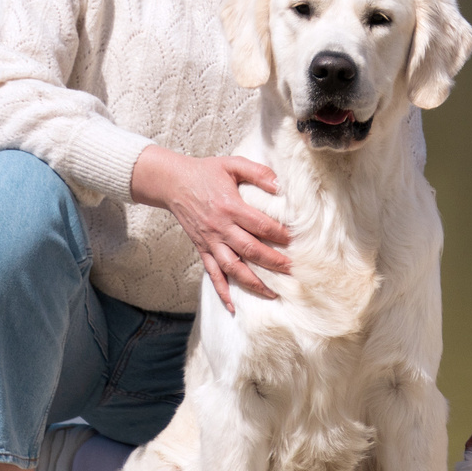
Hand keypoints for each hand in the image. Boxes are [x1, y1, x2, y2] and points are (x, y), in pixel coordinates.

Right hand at [131, 145, 291, 311]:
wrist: (172, 182)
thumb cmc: (205, 172)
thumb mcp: (232, 164)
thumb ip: (258, 172)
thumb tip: (280, 185)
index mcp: (231, 207)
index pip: (261, 226)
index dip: (282, 235)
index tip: (299, 242)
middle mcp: (221, 228)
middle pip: (251, 250)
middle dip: (274, 263)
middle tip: (294, 271)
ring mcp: (210, 241)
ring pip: (233, 268)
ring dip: (254, 283)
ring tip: (273, 293)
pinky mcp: (202, 249)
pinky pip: (212, 274)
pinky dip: (222, 291)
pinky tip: (232, 306)